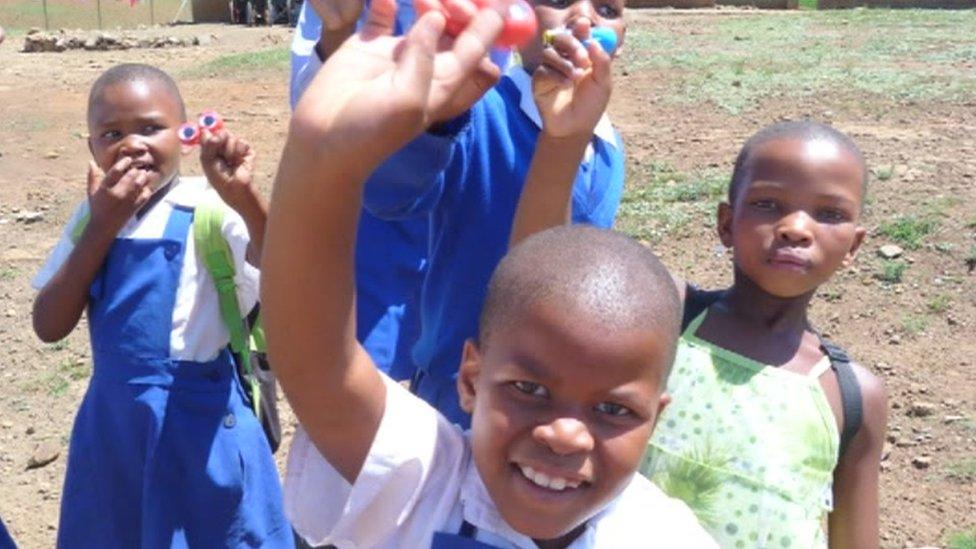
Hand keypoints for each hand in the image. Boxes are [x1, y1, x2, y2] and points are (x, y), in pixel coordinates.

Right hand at [86, 157, 152, 236]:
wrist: (104, 226)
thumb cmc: (97, 207)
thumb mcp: (92, 192)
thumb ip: (92, 176)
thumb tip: (91, 161)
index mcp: (105, 188)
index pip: (115, 171)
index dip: (123, 162)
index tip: (128, 159)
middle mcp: (117, 193)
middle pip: (130, 176)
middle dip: (135, 169)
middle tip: (138, 166)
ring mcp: (127, 201)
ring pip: (139, 184)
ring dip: (143, 177)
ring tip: (143, 174)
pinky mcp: (135, 207)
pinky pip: (145, 195)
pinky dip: (147, 189)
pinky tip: (145, 186)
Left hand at [200, 128, 259, 212]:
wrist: (235, 188)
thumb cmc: (219, 178)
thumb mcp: (207, 160)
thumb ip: (207, 144)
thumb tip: (209, 131)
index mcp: (211, 149)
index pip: (208, 133)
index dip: (207, 130)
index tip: (204, 127)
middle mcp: (223, 147)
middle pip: (220, 132)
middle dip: (219, 140)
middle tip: (219, 151)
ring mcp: (235, 148)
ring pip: (230, 137)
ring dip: (228, 150)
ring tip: (230, 162)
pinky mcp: (247, 151)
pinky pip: (242, 142)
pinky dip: (238, 151)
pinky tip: (238, 161)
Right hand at [294, 0, 504, 161]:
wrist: (324, 141)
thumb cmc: (373, 131)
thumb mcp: (408, 103)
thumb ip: (424, 60)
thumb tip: (435, 17)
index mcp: (445, 86)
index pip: (478, 52)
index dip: (491, 28)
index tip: (501, 3)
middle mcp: (428, 66)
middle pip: (457, 29)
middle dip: (461, 8)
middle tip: (451, 1)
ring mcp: (399, 52)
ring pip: (426, 14)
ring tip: (422, 0)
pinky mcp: (369, 44)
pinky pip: (385, 13)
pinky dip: (389, 0)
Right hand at [532, 19, 611, 138]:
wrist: (573, 128)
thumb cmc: (590, 107)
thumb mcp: (603, 84)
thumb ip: (601, 62)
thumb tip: (593, 42)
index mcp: (582, 56)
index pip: (579, 36)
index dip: (580, 28)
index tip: (583, 25)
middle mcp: (565, 59)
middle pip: (561, 38)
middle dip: (572, 44)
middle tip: (582, 59)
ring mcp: (550, 68)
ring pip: (550, 52)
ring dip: (564, 63)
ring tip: (574, 78)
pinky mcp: (539, 80)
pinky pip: (543, 69)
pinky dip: (556, 75)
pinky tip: (564, 86)